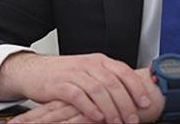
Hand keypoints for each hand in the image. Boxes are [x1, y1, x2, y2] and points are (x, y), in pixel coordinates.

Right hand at [8, 68, 164, 122]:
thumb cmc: (64, 74)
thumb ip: (108, 80)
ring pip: (98, 90)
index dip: (136, 87)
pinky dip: (90, 108)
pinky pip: (78, 96)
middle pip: (113, 83)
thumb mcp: (89, 72)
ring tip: (117, 122)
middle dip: (126, 103)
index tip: (145, 103)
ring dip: (110, 109)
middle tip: (133, 119)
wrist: (34, 71)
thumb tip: (131, 95)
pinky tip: (97, 118)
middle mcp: (89, 65)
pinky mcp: (60, 85)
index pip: (124, 72)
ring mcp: (74, 73)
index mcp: (100, 61)